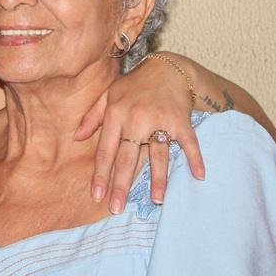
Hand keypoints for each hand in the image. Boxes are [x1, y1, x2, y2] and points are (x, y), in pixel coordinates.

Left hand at [74, 56, 204, 211]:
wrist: (167, 67)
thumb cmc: (134, 85)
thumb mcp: (109, 95)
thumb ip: (93, 117)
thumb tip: (77, 137)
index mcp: (116, 114)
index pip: (106, 151)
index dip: (101, 175)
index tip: (97, 195)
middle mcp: (135, 118)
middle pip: (127, 158)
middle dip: (122, 185)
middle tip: (117, 208)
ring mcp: (160, 119)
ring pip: (157, 154)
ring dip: (158, 178)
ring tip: (156, 200)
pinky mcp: (181, 119)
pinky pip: (189, 142)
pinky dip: (195, 158)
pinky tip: (199, 175)